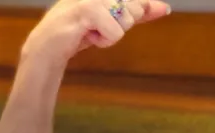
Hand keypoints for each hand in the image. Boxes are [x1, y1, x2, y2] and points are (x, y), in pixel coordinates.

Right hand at [20, 0, 170, 66]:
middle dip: (120, 25)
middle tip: (97, 26)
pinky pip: (115, 32)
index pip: (137, 2)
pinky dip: (104, 40)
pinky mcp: (85, 9)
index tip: (117, 17)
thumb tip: (165, 8)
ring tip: (90, 30)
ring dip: (110, 34)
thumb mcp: (113, 20)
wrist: (49, 46)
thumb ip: (138, 12)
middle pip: (135, 9)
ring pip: (126, 21)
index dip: (138, 11)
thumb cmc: (81, 31)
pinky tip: (85, 35)